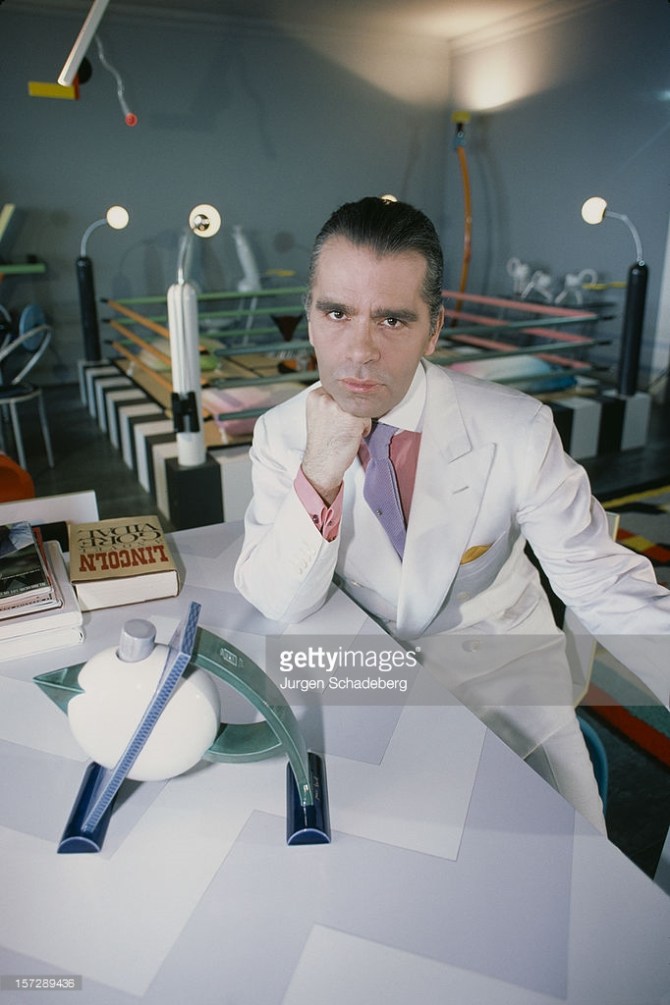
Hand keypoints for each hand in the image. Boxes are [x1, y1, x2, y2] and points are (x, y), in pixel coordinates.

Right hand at [301, 387, 370, 503]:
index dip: (344, 404)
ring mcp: (338, 407)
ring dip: (359, 419)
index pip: (340, 389)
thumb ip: (330, 402)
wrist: (321, 464)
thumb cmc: (323, 444)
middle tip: (342, 427)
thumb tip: (350, 394)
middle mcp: (325, 398)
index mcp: (315, 395)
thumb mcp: (320, 415)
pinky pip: (368, 418)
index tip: (339, 417)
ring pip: (361, 406)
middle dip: (351, 411)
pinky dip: (364, 428)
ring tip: (346, 432)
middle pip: (351, 396)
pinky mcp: (352, 418)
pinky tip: (351, 437)